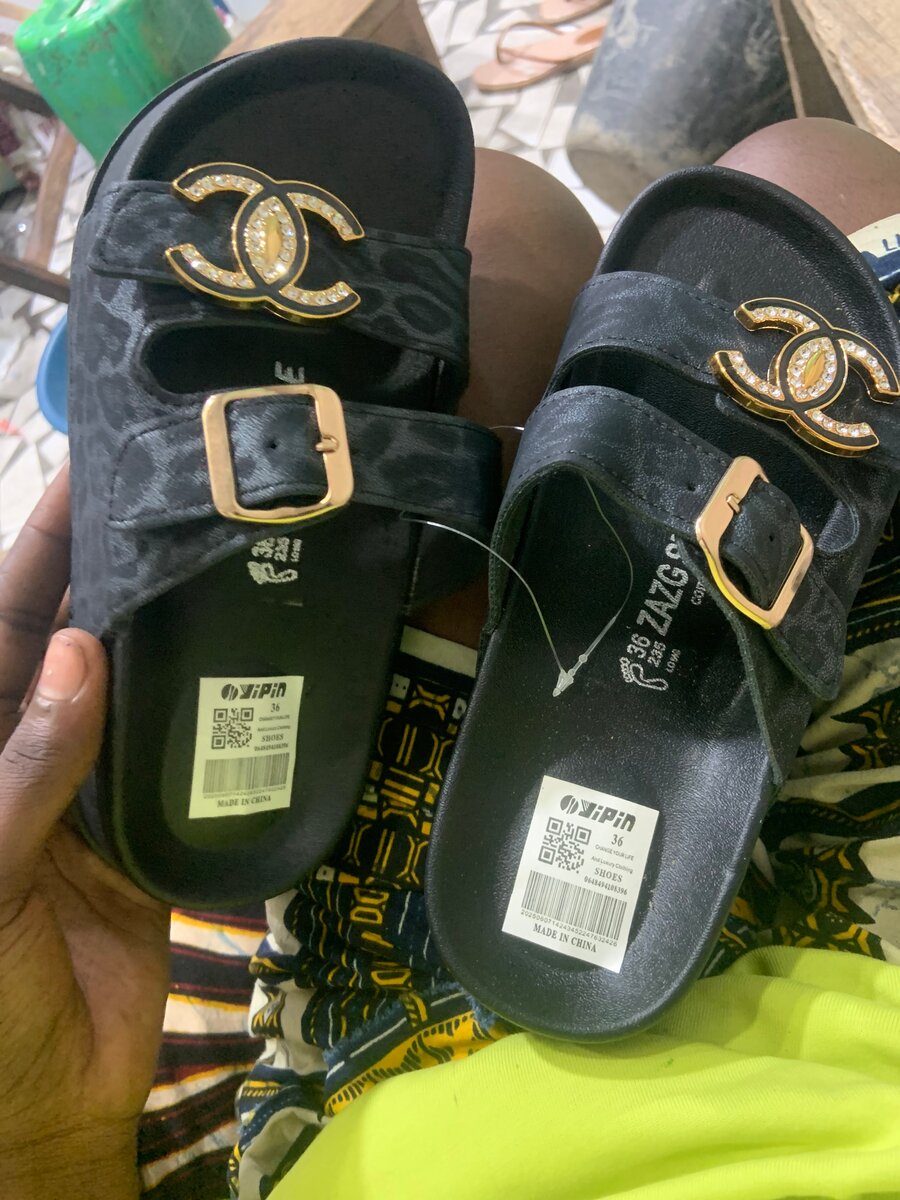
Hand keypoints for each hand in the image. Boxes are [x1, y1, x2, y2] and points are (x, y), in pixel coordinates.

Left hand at [0, 468, 170, 1199]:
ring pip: (126, 686)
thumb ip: (22, 770)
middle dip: (100, 571)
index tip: (77, 474)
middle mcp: (26, 752)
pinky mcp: (149, 825)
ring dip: (160, 630)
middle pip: (64, 639)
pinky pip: (178, 753)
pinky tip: (243, 662)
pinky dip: (205, 710)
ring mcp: (90, 786)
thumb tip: (76, 653)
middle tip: (167, 496)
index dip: (30, 551)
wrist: (52, 1107)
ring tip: (214, 556)